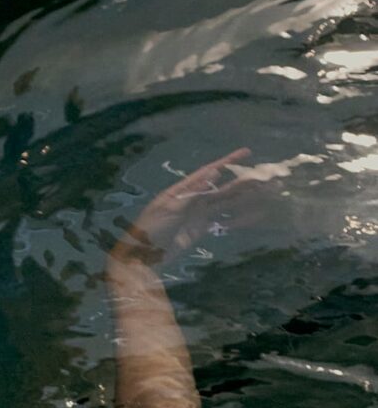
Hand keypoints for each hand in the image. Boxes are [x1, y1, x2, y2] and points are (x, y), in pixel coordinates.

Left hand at [114, 149, 262, 263]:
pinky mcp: (200, 229)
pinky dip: (235, 218)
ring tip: (263, 191)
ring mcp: (198, 214)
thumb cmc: (152, 229)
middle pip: (222, 187)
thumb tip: (214, 173)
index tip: (246, 152)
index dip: (228, 161)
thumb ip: (194, 192)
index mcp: (184, 190)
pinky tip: (250, 215)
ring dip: (243, 197)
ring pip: (225, 202)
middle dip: (242, 181)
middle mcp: (194, 199)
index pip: (210, 171)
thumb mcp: (170, 208)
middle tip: (264, 175)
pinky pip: (221, 221)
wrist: (143, 255)